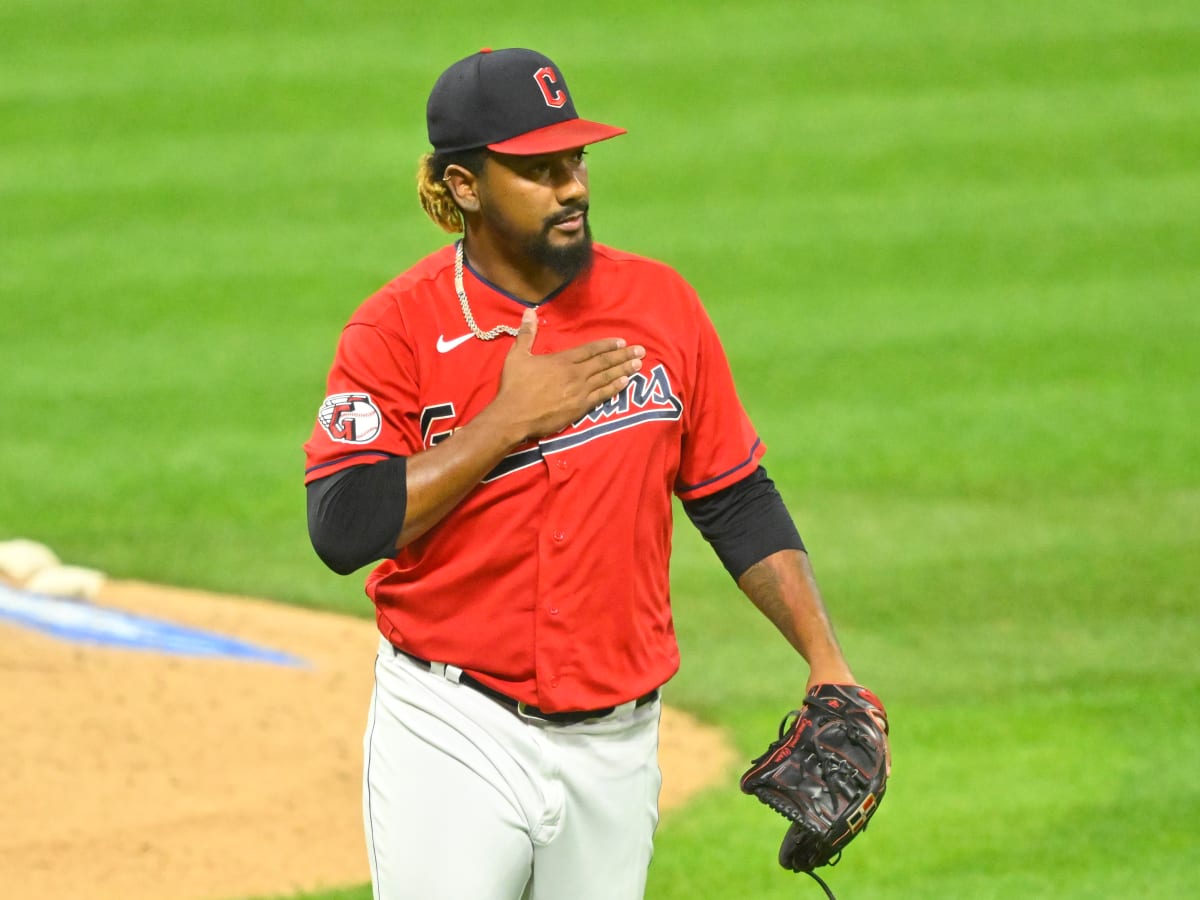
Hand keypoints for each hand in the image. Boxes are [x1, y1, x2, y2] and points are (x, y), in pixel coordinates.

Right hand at [492, 308, 644, 441]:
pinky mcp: (580, 408)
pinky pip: (602, 395)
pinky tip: (625, 383)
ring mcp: (580, 391)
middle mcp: (575, 373)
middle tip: (641, 351)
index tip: (621, 342)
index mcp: (563, 360)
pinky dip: (615, 388)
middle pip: (604, 362)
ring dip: (624, 370)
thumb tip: (529, 311)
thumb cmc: (515, 386)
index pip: (590, 349)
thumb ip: (526, 334)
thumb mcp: (517, 356)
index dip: (607, 345)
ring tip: (638, 364)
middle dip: (623, 356)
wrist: (514, 416)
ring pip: (606, 377)